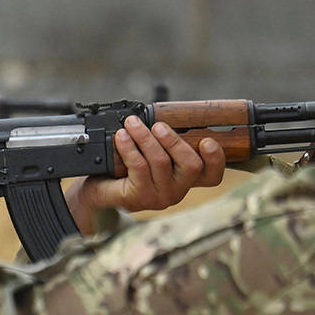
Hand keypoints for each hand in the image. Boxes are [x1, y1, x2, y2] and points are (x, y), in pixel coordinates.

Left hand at [66, 115, 224, 232]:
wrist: (99, 191)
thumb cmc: (127, 169)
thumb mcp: (149, 153)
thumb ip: (163, 140)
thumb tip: (161, 117)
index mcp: (185, 179)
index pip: (212, 175)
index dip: (216, 159)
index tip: (207, 141)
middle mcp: (177, 191)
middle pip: (191, 165)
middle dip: (174, 140)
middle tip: (157, 126)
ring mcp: (159, 196)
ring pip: (161, 162)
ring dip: (145, 138)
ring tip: (132, 123)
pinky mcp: (139, 197)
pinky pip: (138, 166)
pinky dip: (129, 147)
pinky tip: (122, 137)